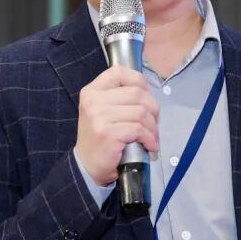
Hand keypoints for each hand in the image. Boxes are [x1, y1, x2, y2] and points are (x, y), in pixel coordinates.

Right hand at [76, 66, 158, 184]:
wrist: (87, 167)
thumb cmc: (100, 138)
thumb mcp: (103, 111)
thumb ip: (120, 97)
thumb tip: (148, 93)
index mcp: (92, 91)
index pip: (119, 72)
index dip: (139, 81)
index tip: (146, 97)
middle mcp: (94, 100)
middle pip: (137, 93)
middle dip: (153, 109)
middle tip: (153, 124)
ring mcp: (99, 117)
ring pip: (141, 112)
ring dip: (153, 127)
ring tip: (152, 137)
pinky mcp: (108, 133)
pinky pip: (140, 129)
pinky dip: (150, 138)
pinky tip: (149, 145)